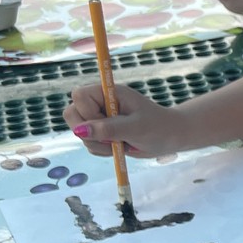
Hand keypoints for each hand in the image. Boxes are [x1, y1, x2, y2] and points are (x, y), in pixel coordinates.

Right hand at [63, 84, 185, 158]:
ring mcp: (99, 118)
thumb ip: (109, 129)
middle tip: (114, 138)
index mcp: (109, 92)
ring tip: (122, 143)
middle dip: (89, 132)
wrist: (171, 138)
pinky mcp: (101, 133)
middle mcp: (101, 103)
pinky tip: (120, 148)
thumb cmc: (159, 127)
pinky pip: (89, 144)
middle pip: (72, 114)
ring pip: (79, 133)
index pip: (78, 96)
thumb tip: (80, 131)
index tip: (107, 123)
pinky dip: (102, 150)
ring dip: (98, 144)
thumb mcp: (136, 128)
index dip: (88, 112)